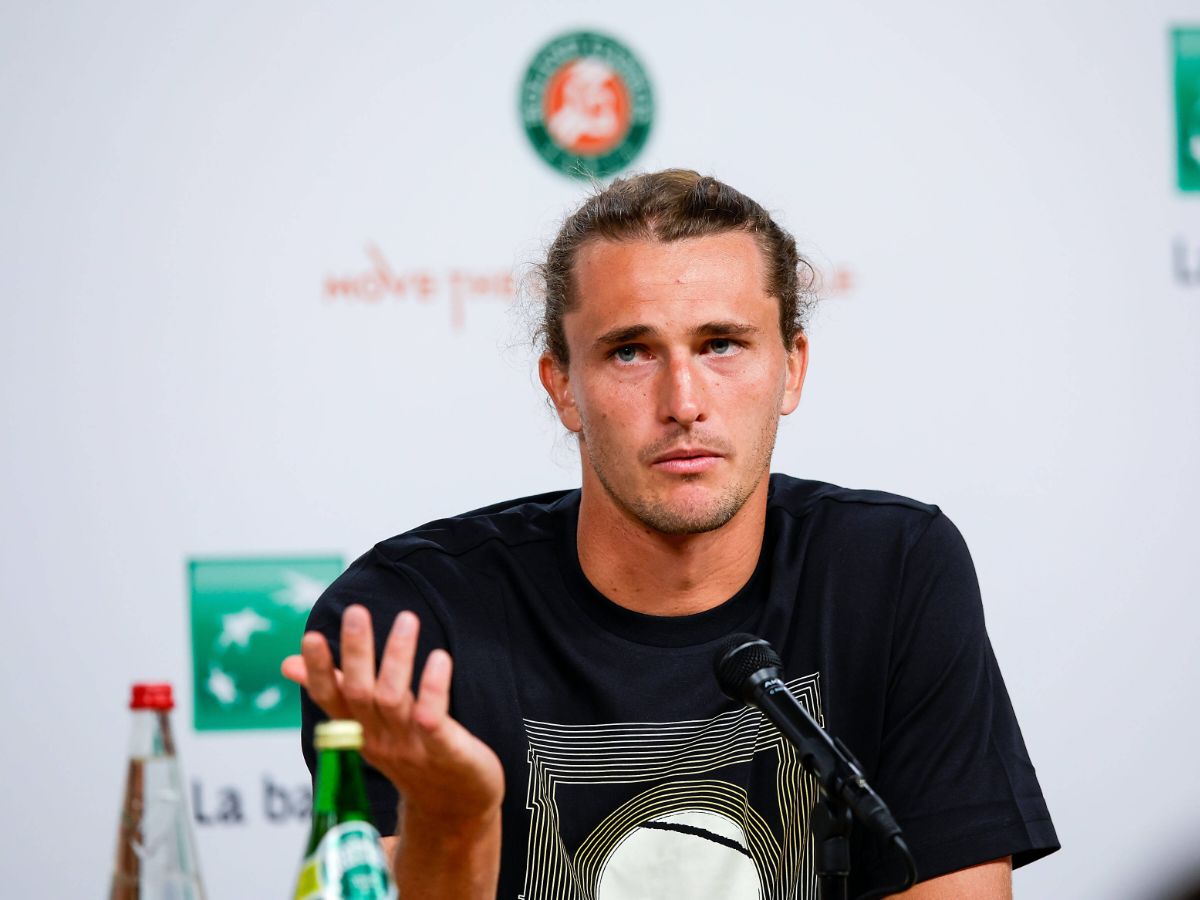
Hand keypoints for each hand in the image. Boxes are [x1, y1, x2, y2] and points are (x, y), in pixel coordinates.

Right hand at [281, 605, 503, 825]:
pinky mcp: (443, 749)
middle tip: (356, 611)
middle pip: (359, 693)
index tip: (310, 636)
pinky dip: (433, 687)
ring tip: (406, 619)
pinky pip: (433, 717)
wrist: (453, 804)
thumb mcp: (366, 724)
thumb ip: (334, 691)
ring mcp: (409, 745)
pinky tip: (440, 657)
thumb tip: (288, 664)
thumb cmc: (409, 753)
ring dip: (397, 657)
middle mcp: (378, 737)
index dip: (318, 670)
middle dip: (356, 652)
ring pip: (394, 698)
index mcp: (358, 729)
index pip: (329, 698)